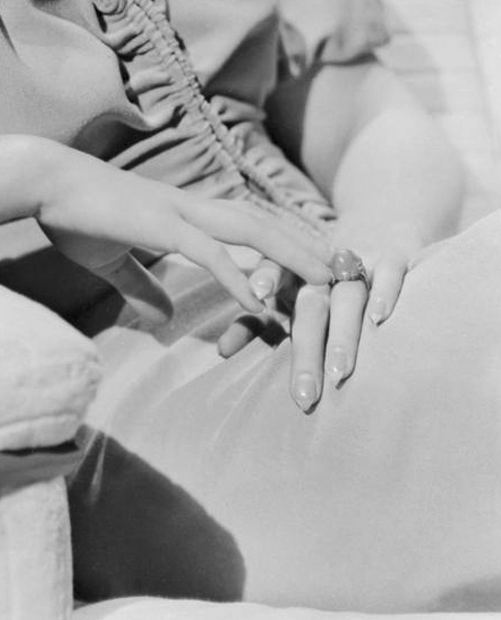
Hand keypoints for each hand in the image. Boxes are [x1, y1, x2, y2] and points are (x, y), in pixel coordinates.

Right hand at [34, 150, 333, 323]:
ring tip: (329, 283)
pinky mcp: (159, 226)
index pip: (248, 224)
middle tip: (350, 270)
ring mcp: (179, 212)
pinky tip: (262, 304)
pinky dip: (238, 278)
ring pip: (251, 232)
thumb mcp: (111, 260)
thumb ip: (141, 286)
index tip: (320, 261)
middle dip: (309, 247)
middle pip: (266, 224)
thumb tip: (161, 319)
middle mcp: (192, 207)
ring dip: (293, 257)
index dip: (286, 242)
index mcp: (184, 212)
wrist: (44, 182)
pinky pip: (209, 254)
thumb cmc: (72, 216)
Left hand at [218, 223, 420, 410]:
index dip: (265, 278)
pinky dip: (385, 292)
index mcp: (292, 265)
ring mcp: (361, 260)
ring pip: (350, 295)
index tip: (256, 295)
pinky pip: (392, 273)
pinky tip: (379, 318)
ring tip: (338, 372)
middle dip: (306, 348)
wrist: (379, 225)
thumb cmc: (320, 277)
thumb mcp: (286, 296)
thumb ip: (254, 322)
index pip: (274, 267)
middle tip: (302, 394)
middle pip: (312, 303)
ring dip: (343, 333)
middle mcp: (324, 264)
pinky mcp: (395, 257)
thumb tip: (222, 351)